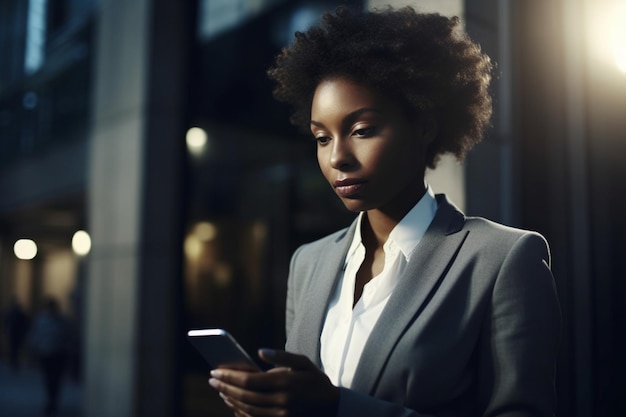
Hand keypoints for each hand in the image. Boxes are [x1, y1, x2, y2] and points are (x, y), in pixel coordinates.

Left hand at [209, 349, 338, 416]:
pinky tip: (233, 404)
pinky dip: (241, 412)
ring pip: (247, 409)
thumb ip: (281, 355)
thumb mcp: (303, 362)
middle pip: (244, 396)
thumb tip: (259, 352)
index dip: (229, 377)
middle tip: (212, 380)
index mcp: (285, 382)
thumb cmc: (314, 379)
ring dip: (230, 400)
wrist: (332, 406)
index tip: (215, 371)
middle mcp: (281, 401)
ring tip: (220, 391)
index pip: (248, 381)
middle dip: (224, 388)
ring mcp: (280, 415)